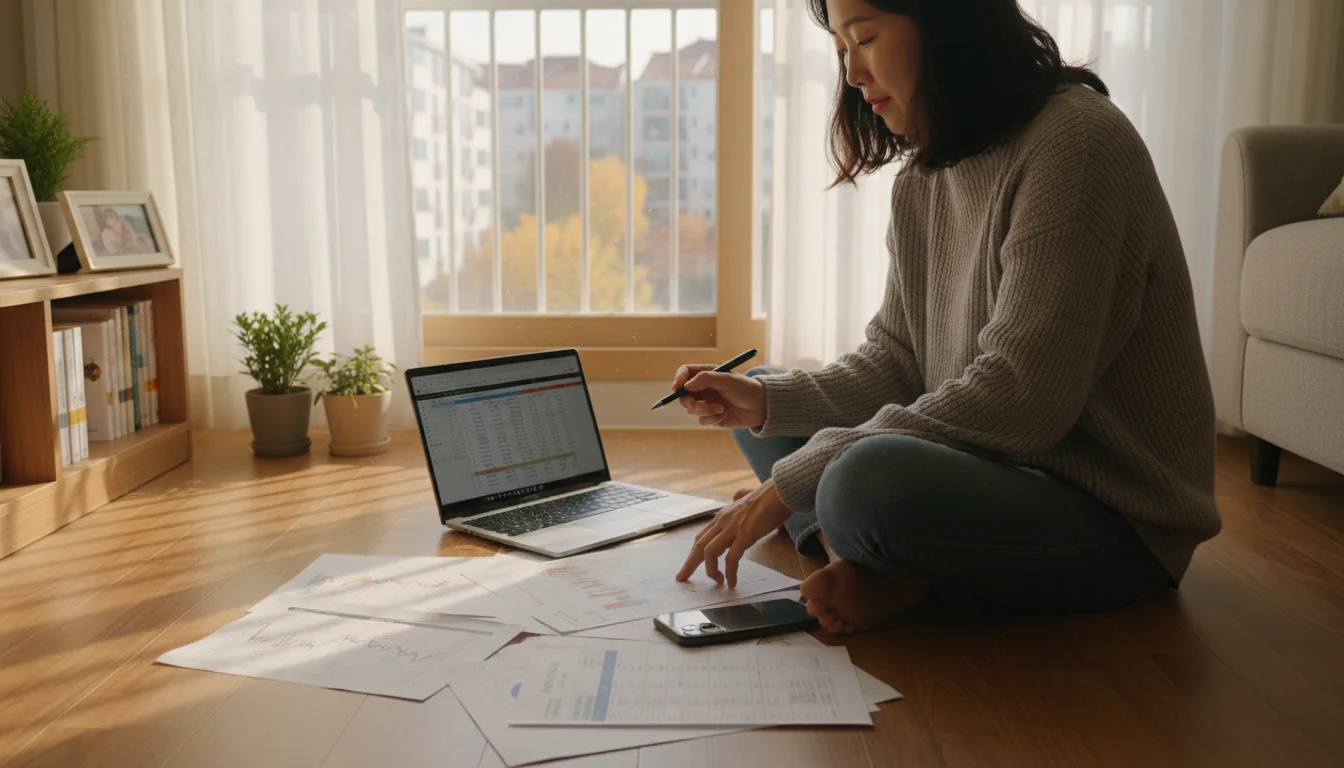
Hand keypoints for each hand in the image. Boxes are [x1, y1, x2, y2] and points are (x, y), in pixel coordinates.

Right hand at [670, 365, 766, 428]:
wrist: (762, 407)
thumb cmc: (747, 389)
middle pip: (684, 395)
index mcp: (707, 374)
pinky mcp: (711, 417)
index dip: (678, 379)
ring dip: (705, 410)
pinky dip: (712, 419)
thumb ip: (707, 379)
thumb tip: (687, 384)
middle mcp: (704, 388)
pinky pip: (702, 420)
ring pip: (692, 409)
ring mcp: (707, 403)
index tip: (677, 388)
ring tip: (722, 409)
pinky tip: (724, 415)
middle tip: (697, 404)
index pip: (685, 373)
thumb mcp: (728, 380)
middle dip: (690, 401)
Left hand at [676, 480, 790, 587]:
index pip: (701, 537)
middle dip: (690, 564)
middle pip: (699, 545)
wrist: (783, 490)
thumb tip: (736, 495)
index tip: (686, 566)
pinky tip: (732, 582)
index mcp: (723, 515)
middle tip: (683, 578)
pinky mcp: (745, 534)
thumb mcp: (749, 496)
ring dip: (711, 570)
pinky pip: (732, 557)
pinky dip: (730, 572)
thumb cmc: (771, 495)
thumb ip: (740, 497)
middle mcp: (723, 521)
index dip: (692, 553)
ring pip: (710, 552)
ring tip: (718, 582)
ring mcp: (733, 527)